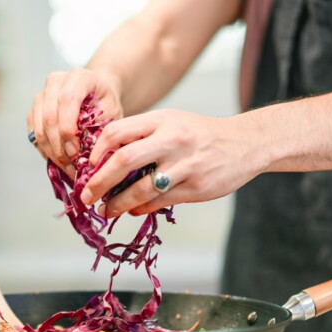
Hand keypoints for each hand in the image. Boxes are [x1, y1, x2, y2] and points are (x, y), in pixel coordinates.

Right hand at [27, 68, 122, 177]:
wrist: (96, 95)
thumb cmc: (105, 104)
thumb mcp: (113, 113)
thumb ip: (102, 129)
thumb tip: (91, 157)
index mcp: (79, 76)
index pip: (67, 100)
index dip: (68, 128)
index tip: (75, 152)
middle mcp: (55, 81)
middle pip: (49, 116)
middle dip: (59, 146)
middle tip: (71, 166)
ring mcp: (41, 95)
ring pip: (39, 127)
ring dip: (51, 152)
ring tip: (67, 168)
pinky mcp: (34, 109)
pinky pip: (33, 133)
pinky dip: (45, 150)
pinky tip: (58, 161)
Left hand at [80, 109, 268, 216]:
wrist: (246, 143)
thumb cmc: (200, 134)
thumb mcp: (171, 122)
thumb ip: (141, 136)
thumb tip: (105, 161)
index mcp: (161, 120)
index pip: (116, 132)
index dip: (96, 152)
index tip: (86, 168)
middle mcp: (172, 140)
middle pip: (122, 161)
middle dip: (98, 182)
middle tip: (86, 196)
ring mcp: (185, 165)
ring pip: (140, 188)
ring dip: (118, 203)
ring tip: (106, 210)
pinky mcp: (196, 187)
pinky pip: (160, 201)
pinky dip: (141, 208)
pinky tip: (132, 211)